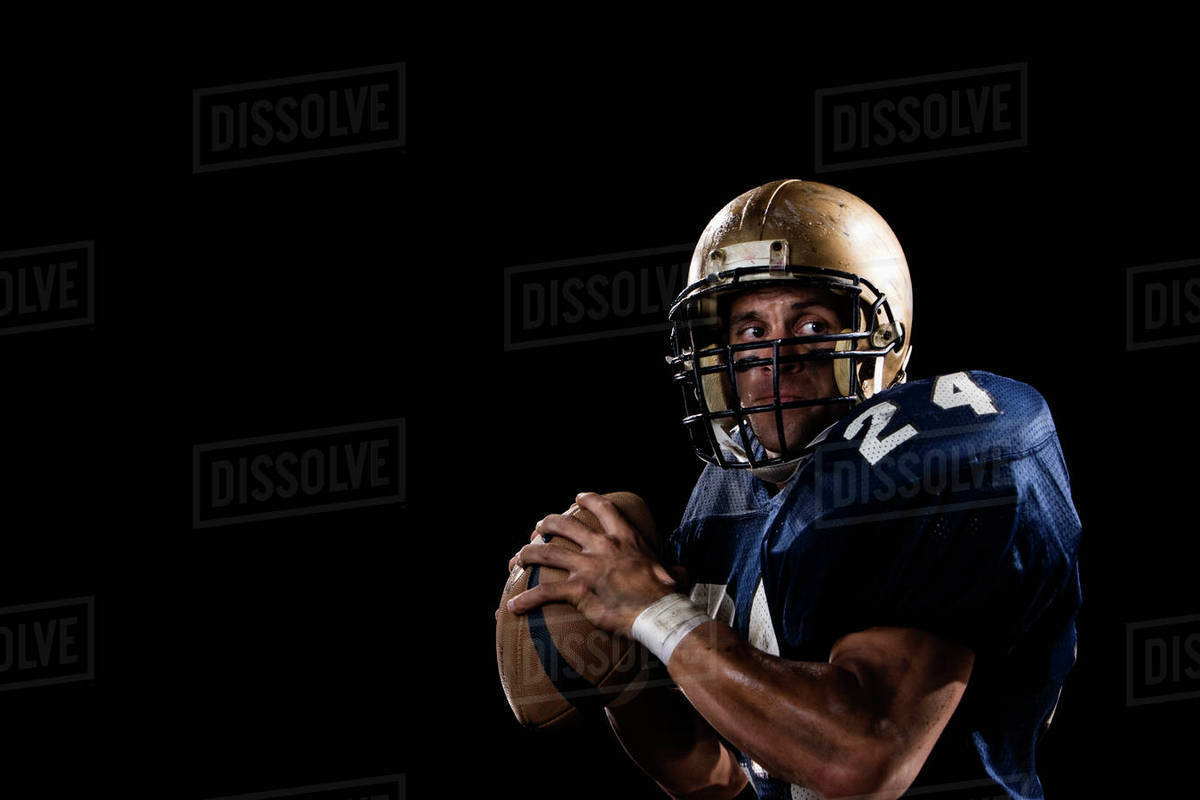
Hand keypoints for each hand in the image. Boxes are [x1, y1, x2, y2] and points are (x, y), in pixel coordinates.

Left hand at [505, 492, 677, 636]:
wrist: (658, 612)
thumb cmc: (667, 594)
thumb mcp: (672, 572)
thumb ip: (672, 569)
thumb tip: (683, 574)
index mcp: (624, 538)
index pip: (603, 508)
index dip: (588, 500)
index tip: (577, 497)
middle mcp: (601, 547)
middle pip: (564, 525)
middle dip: (546, 525)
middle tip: (537, 529)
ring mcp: (587, 567)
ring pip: (545, 554)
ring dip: (526, 555)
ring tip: (516, 559)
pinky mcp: (578, 590)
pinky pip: (544, 592)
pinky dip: (526, 599)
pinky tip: (513, 606)